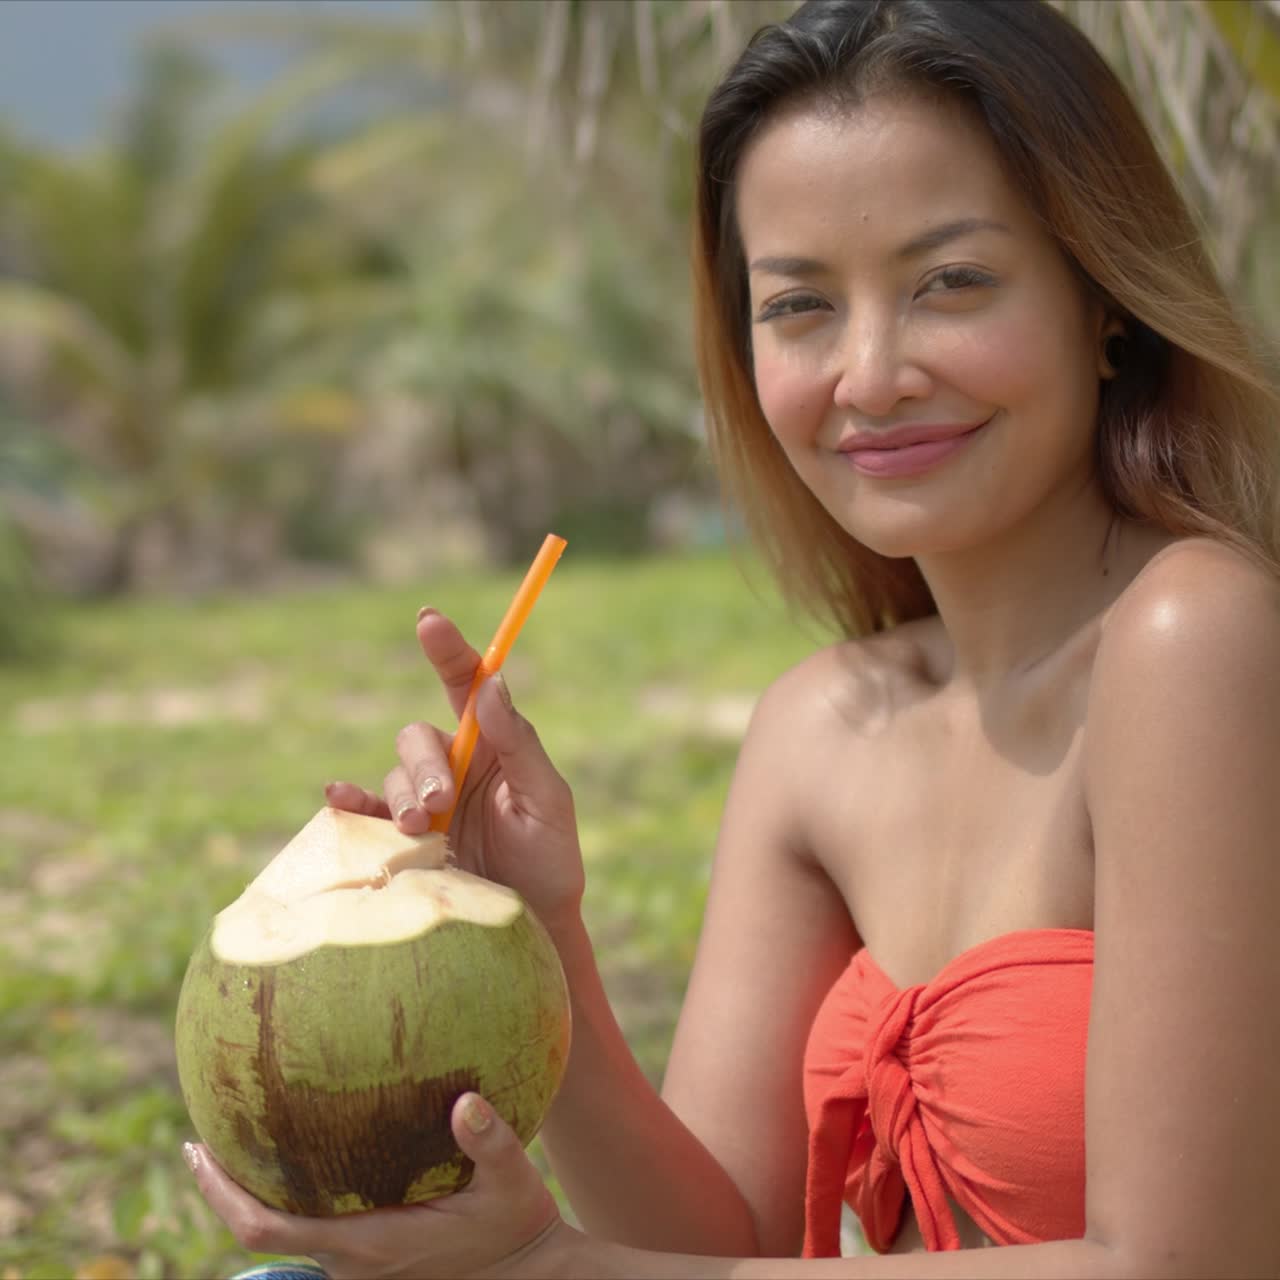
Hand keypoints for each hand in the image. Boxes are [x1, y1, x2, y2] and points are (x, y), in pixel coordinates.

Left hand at [185, 1093, 576, 1279]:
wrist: (530, 1276)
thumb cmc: (518, 1225)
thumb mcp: (513, 1181)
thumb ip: (490, 1143)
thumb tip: (465, 1103)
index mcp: (370, 1243)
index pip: (268, 1228)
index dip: (224, 1195)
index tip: (198, 1150)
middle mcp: (351, 1263)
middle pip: (260, 1234)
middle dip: (224, 1190)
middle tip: (200, 1138)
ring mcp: (358, 1269)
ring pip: (285, 1237)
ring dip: (253, 1198)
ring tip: (237, 1144)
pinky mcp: (371, 1264)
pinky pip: (311, 1233)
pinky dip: (287, 1204)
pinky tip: (296, 1163)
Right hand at [325, 608, 583, 933]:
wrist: (530, 928)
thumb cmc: (549, 861)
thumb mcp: (547, 800)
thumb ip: (518, 743)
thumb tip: (491, 684)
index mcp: (493, 746)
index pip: (466, 685)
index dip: (447, 650)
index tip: (429, 620)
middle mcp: (453, 766)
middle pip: (418, 738)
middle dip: (424, 766)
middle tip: (440, 803)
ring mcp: (423, 804)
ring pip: (393, 776)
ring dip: (402, 796)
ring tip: (420, 831)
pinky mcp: (399, 841)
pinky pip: (365, 813)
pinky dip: (349, 802)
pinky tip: (340, 798)